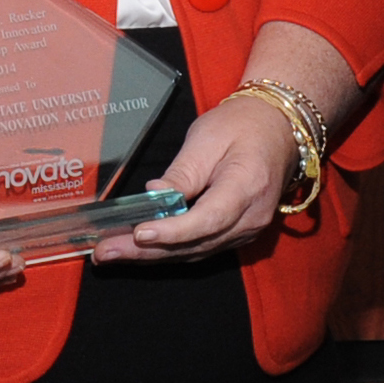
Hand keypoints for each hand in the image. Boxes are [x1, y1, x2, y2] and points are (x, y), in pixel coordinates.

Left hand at [94, 18, 361, 264]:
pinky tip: (139, 249)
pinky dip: (169, 251)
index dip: (172, 231)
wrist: (278, 130)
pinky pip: (201, 248)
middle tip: (105, 252)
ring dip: (152, 256)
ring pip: (195, 252)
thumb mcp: (207, 138)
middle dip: (147, 252)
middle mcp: (252, 218)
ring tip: (111, 253)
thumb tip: (154, 195)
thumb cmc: (242, 126)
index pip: (208, 219)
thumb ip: (182, 172)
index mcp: (247, 186)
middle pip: (196, 244)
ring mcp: (248, 231)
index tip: (139, 233)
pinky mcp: (238, 234)